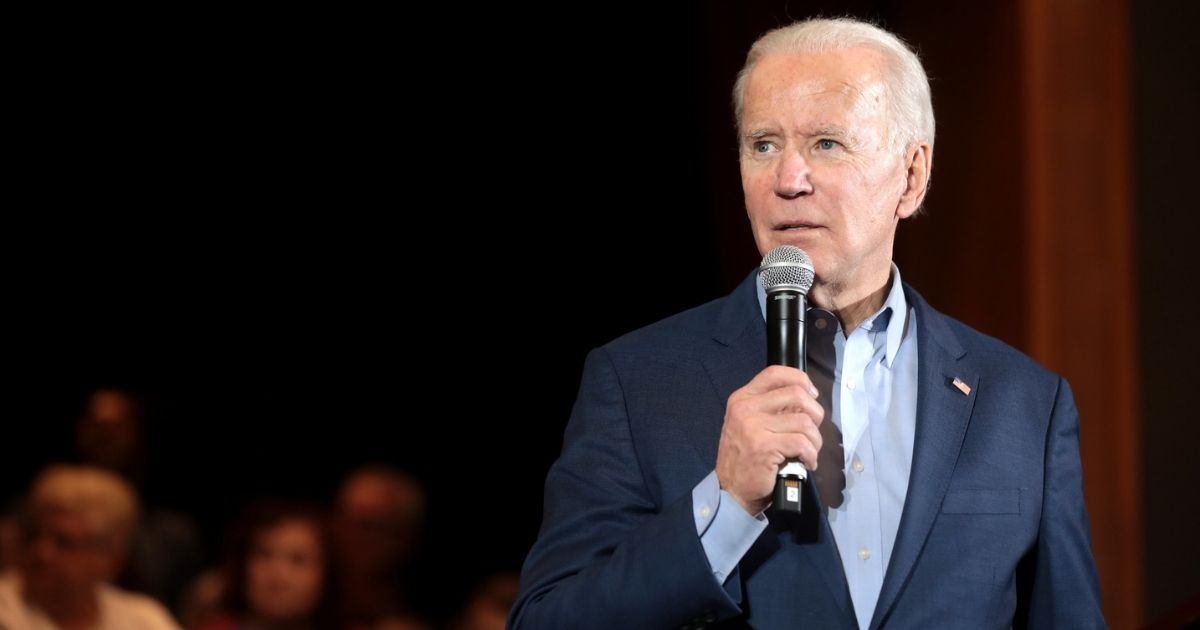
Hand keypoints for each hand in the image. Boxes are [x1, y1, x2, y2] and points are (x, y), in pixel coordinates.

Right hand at [715, 365, 823, 514]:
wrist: (731, 491)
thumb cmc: (745, 458)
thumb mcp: (749, 424)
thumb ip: (771, 408)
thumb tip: (806, 398)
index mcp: (742, 398)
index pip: (775, 373)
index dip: (800, 379)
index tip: (811, 396)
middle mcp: (745, 408)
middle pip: (796, 394)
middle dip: (815, 414)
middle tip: (812, 432)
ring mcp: (753, 426)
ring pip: (804, 421)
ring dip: (815, 440)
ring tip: (808, 452)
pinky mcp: (764, 446)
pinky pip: (802, 442)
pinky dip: (811, 455)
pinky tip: (807, 462)